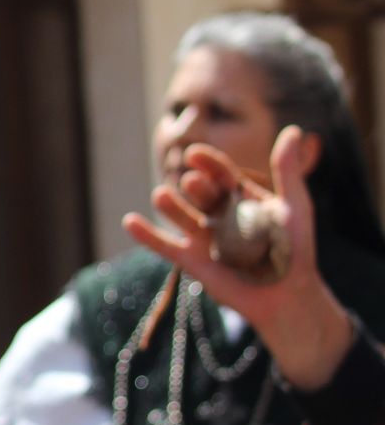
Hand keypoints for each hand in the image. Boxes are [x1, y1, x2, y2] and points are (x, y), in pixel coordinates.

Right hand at [122, 126, 354, 389]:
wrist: (285, 294)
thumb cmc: (295, 250)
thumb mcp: (294, 206)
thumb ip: (288, 171)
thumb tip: (293, 130)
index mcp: (241, 197)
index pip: (222, 174)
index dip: (209, 164)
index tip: (194, 155)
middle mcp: (218, 214)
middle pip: (201, 195)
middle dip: (195, 188)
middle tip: (190, 183)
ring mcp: (202, 236)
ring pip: (181, 216)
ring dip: (169, 206)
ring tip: (160, 195)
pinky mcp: (190, 260)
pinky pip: (164, 245)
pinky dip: (146, 235)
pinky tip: (129, 221)